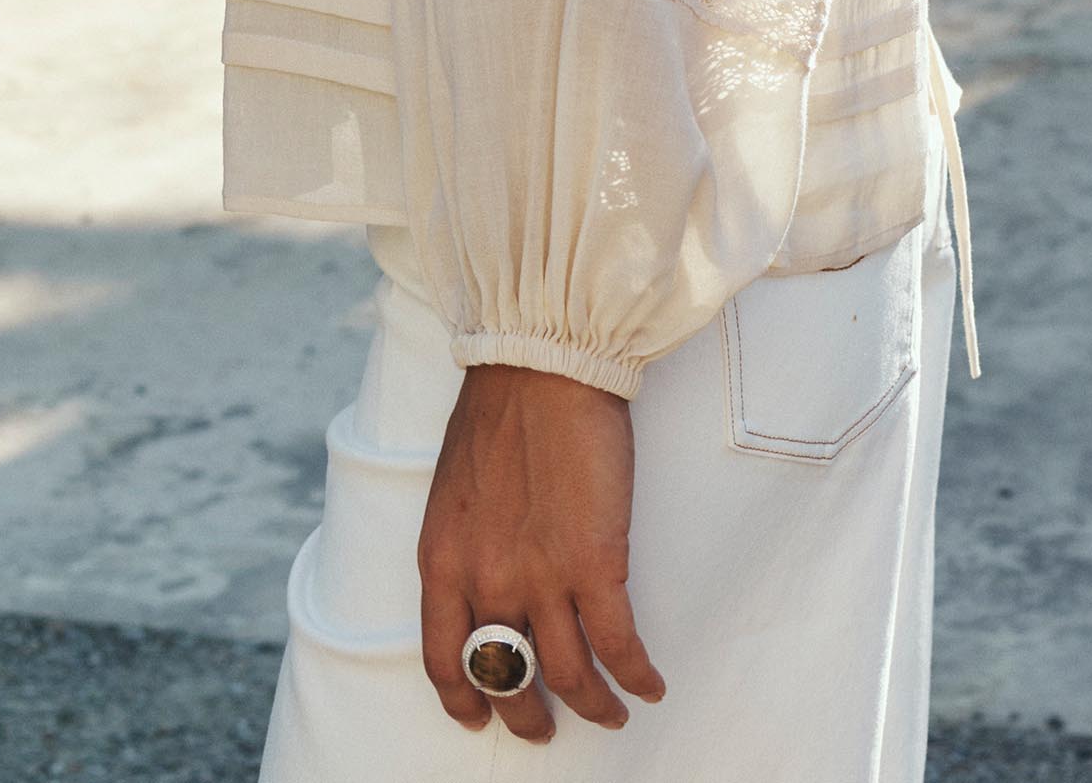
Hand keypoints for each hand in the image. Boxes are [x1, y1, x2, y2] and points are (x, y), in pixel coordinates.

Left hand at [418, 360, 665, 744]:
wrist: (542, 363)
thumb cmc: (500, 411)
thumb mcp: (454, 491)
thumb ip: (465, 547)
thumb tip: (484, 588)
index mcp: (442, 561)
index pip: (443, 659)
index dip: (464, 699)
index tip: (478, 719)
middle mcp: (486, 581)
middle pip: (505, 678)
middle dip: (527, 715)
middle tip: (545, 727)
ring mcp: (541, 577)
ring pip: (568, 676)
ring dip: (592, 707)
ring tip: (610, 714)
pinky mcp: (595, 563)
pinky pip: (619, 646)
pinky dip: (636, 676)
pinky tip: (649, 685)